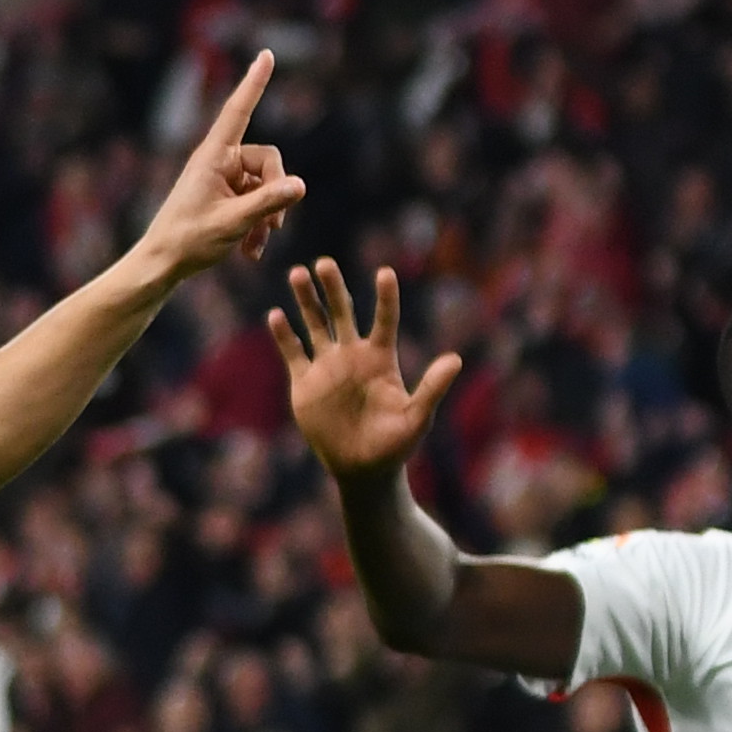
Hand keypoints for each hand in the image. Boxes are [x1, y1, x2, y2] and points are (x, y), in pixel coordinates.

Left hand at [131, 54, 303, 284]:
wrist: (161, 265)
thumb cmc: (187, 241)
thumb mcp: (233, 223)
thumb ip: (268, 203)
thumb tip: (300, 185)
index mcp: (213, 156)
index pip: (238, 111)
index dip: (255, 83)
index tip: (266, 54)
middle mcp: (219, 161)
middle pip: (268, 160)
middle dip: (276, 191)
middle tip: (274, 225)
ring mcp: (223, 179)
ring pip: (265, 185)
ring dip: (266, 216)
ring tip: (256, 246)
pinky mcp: (226, 196)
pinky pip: (256, 202)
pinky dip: (257, 226)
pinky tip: (251, 253)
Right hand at [267, 260, 463, 483]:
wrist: (362, 468)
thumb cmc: (395, 444)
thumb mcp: (418, 417)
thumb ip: (432, 388)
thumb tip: (455, 360)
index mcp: (381, 358)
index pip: (384, 320)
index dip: (385, 297)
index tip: (384, 272)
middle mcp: (353, 355)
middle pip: (342, 312)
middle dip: (333, 287)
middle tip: (323, 263)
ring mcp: (327, 367)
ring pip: (314, 324)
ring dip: (305, 300)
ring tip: (297, 273)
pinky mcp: (305, 383)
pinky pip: (294, 353)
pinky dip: (284, 335)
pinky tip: (276, 315)